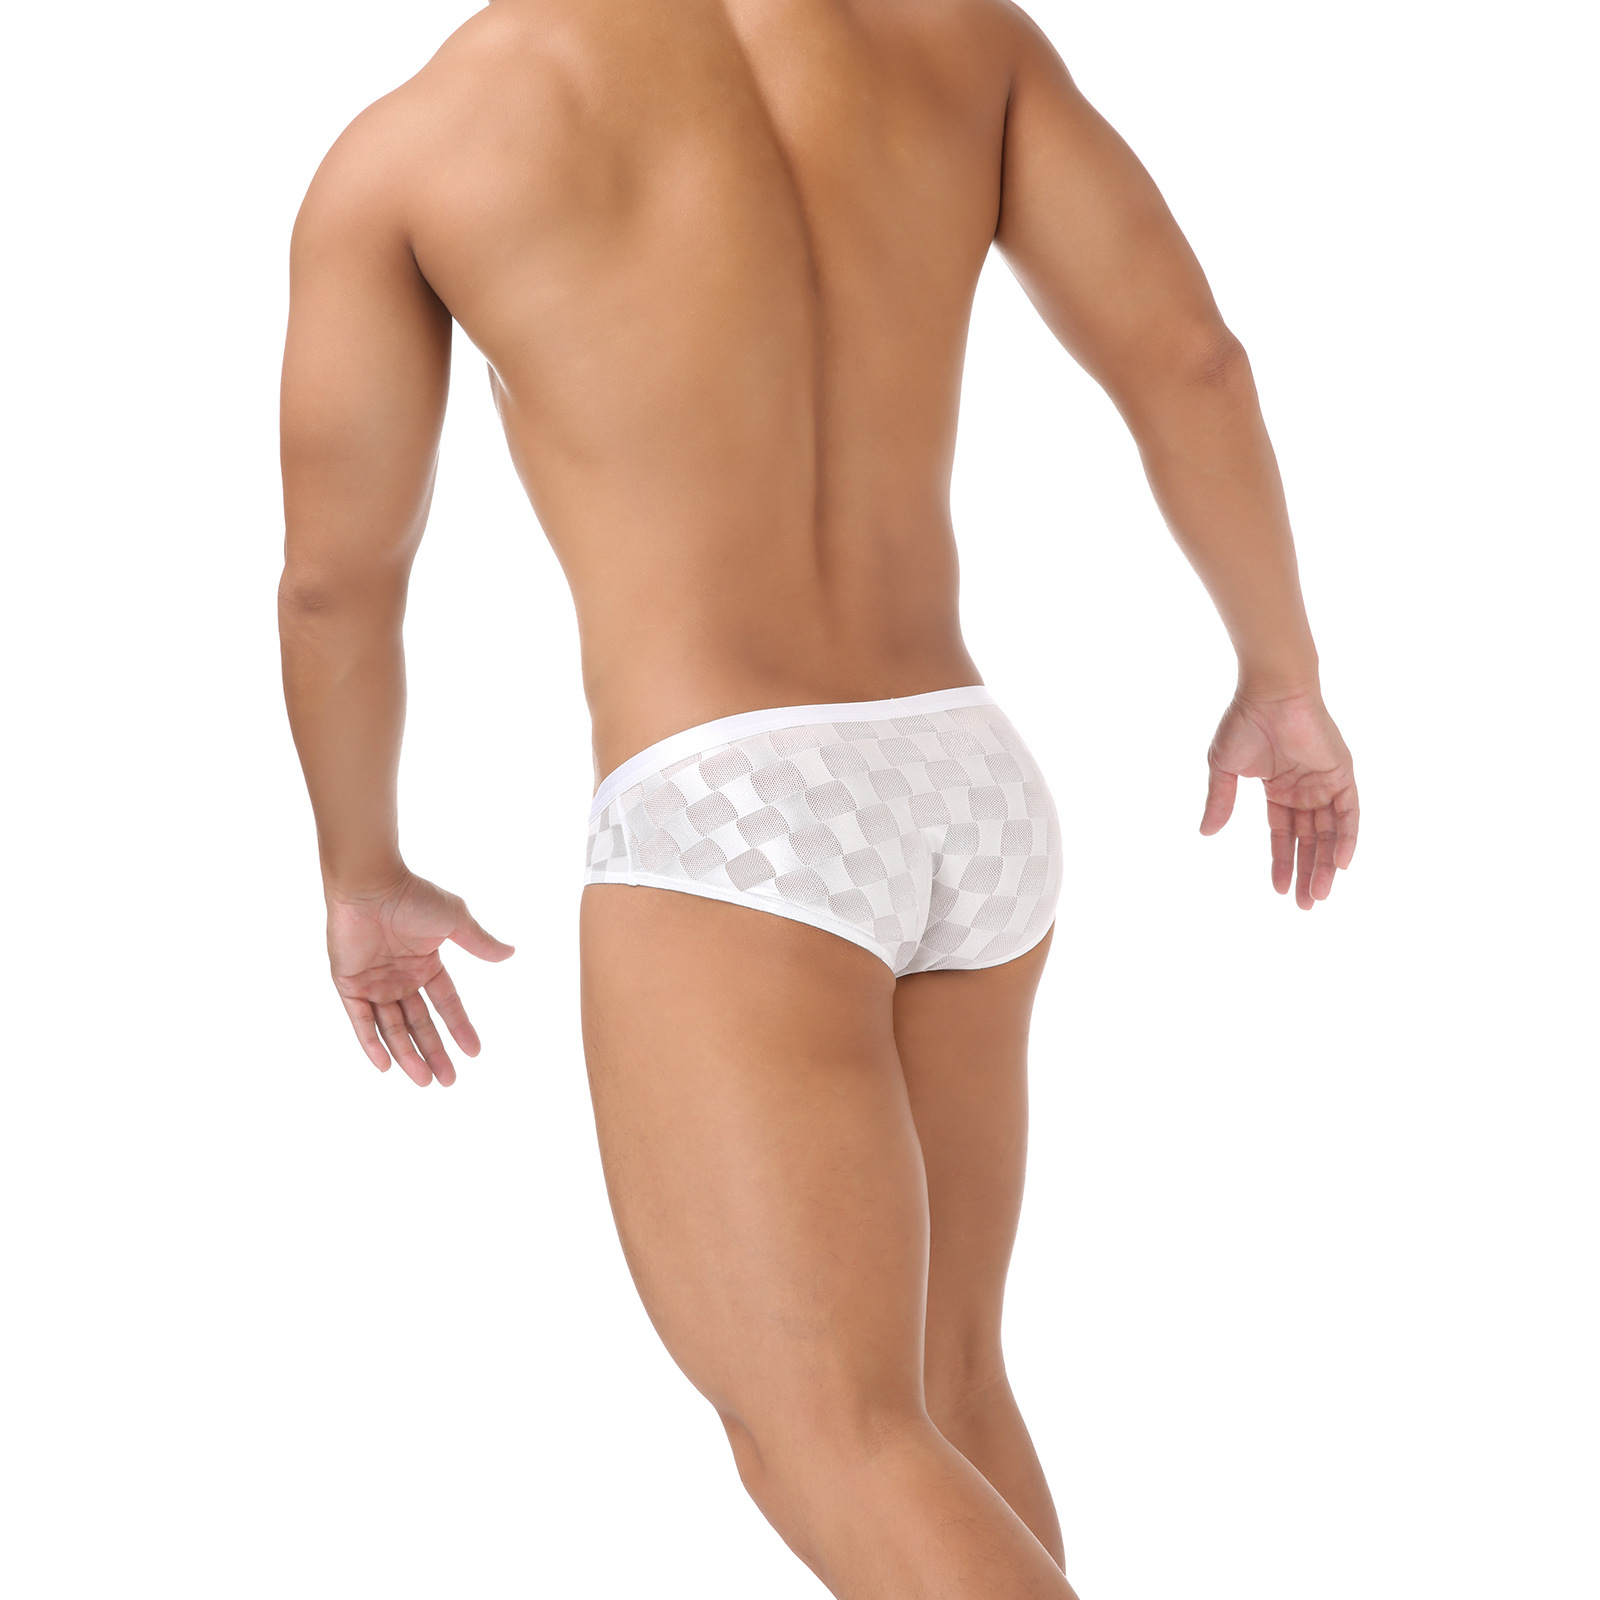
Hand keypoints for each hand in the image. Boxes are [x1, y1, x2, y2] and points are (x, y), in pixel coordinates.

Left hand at [325, 870, 514, 1085]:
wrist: (371, 885)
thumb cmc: (413, 896)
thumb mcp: (455, 921)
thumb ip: (479, 942)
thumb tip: (511, 953)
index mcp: (425, 963)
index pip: (446, 1003)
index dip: (460, 1027)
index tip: (475, 1052)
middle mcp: (400, 977)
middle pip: (420, 1023)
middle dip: (434, 1052)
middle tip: (449, 1081)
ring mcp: (374, 982)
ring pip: (392, 1028)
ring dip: (407, 1055)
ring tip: (424, 1081)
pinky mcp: (348, 984)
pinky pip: (360, 1020)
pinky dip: (371, 1042)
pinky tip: (386, 1066)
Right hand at [1199, 689, 1358, 907]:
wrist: (1269, 692)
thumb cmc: (1244, 722)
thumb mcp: (1224, 769)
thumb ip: (1220, 801)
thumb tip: (1206, 833)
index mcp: (1279, 789)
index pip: (1283, 834)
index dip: (1281, 862)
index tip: (1280, 890)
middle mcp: (1305, 789)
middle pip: (1310, 840)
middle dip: (1308, 872)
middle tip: (1306, 905)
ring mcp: (1325, 782)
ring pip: (1331, 832)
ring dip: (1327, 864)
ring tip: (1320, 894)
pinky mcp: (1341, 773)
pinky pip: (1349, 812)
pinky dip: (1347, 837)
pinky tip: (1340, 863)